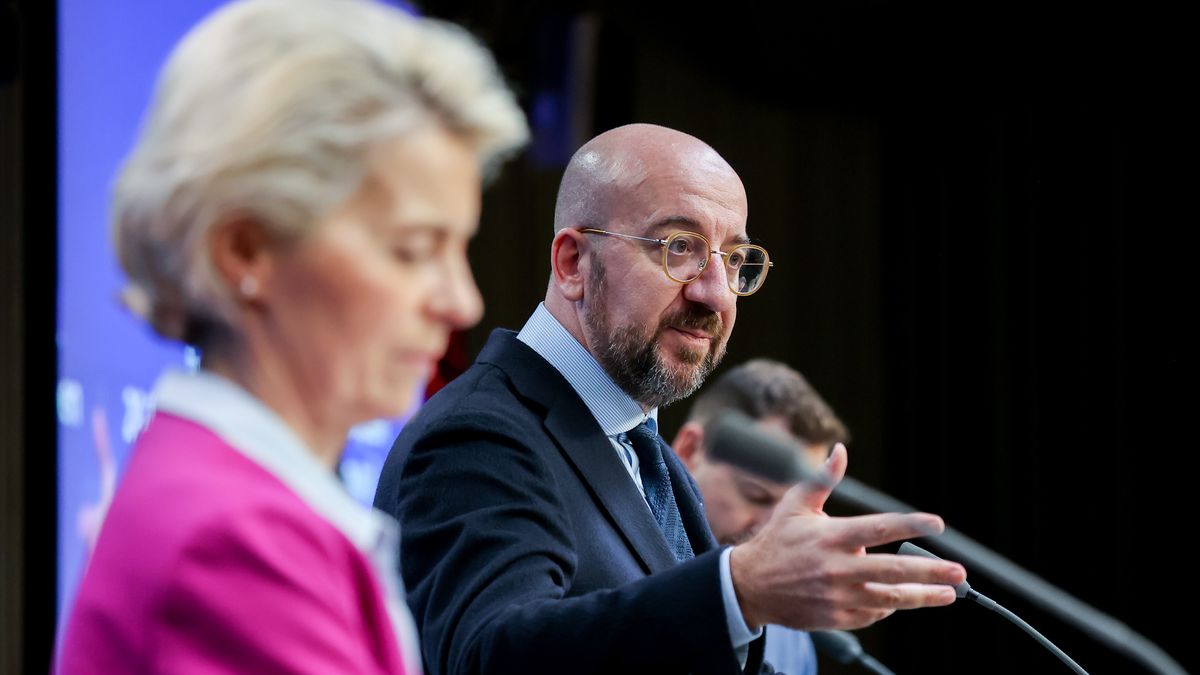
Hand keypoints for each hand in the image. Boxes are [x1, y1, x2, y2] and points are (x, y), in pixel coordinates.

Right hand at [729, 443, 965, 629]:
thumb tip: (839, 451)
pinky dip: (890, 607)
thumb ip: (822, 479)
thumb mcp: (796, 505)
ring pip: (889, 598)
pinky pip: (872, 614)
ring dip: (922, 596)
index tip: (937, 524)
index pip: (878, 528)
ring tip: (948, 593)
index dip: (910, 525)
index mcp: (830, 536)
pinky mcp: (836, 617)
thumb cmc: (777, 540)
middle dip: (930, 571)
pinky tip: (904, 599)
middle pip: (893, 569)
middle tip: (958, 572)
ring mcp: (837, 595)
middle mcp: (836, 567)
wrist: (750, 586)